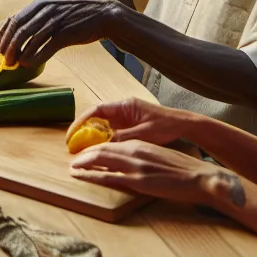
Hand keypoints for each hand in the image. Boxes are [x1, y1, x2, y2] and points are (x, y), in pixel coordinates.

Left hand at [0, 0, 122, 66]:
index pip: (14, 20)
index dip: (4, 35)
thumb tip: (17, 34)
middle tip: (4, 60)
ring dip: (20, 53)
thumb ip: (35, 19)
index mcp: (39, 5)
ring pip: (31, 39)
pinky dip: (36, 56)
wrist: (103, 15)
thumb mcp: (53, 11)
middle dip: (9, 46)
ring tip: (14, 64)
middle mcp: (45, 12)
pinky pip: (47, 47)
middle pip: (19, 30)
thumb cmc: (75, 15)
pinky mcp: (66, 33)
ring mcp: (56, 22)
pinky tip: (29, 64)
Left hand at [69, 139, 233, 206]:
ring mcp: (135, 167)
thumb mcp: (160, 156)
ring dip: (82, 163)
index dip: (95, 148)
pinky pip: (107, 177)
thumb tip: (130, 162)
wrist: (202, 177)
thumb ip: (142, 156)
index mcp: (141, 145)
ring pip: (99, 160)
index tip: (85, 153)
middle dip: (83, 154)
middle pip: (101, 149)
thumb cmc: (185, 170)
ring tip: (72, 167)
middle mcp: (134, 152)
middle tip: (73, 159)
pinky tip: (79, 176)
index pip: (110, 143)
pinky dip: (90, 175)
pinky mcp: (138, 182)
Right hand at [71, 97, 191, 147]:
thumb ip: (122, 138)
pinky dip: (105, 139)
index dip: (81, 121)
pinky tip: (101, 150)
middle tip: (73, 145)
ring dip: (93, 136)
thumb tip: (103, 145)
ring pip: (104, 125)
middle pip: (97, 118)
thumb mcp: (143, 134)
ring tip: (83, 150)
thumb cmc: (166, 126)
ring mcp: (127, 117)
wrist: (184, 125)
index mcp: (125, 106)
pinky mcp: (131, 125)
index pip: (96, 110)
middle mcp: (123, 109)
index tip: (72, 134)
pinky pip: (113, 131)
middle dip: (84, 130)